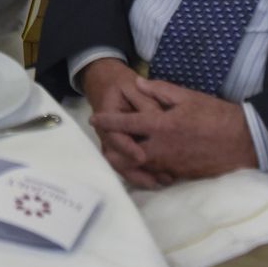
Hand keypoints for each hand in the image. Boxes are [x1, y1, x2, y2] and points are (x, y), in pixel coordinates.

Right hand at [80, 59, 170, 188]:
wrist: (106, 84)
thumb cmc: (121, 85)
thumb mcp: (132, 86)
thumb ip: (146, 101)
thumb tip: (159, 118)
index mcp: (107, 116)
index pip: (115, 136)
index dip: (127, 148)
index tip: (142, 156)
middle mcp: (107, 134)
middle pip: (117, 158)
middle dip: (136, 171)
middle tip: (156, 179)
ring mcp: (113, 144)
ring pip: (123, 165)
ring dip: (140, 176)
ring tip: (161, 183)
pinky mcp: (122, 149)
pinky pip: (128, 165)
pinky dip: (142, 174)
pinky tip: (159, 180)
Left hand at [90, 76, 258, 181]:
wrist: (243, 141)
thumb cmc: (216, 115)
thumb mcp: (188, 96)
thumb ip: (160, 90)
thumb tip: (137, 83)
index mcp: (161, 126)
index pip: (126, 124)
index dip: (108, 121)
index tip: (94, 119)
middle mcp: (161, 148)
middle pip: (126, 153)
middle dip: (112, 148)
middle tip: (104, 141)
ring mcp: (170, 164)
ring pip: (139, 166)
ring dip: (127, 159)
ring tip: (118, 152)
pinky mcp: (180, 174)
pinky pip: (156, 173)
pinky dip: (146, 169)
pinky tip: (143, 162)